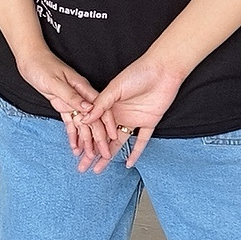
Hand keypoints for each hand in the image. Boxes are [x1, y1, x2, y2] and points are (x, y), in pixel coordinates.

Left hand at [15, 44, 117, 163]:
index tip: (113, 139)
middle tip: (105, 156)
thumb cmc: (42, 66)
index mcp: (83, 88)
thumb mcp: (55, 81)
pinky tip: (75, 147)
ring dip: (86, 141)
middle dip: (99, 139)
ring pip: (82, 125)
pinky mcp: (63, 104)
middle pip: (93, 120)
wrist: (30, 59)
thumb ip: (71, 96)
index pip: (100, 109)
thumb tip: (88, 109)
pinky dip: (73, 135)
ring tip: (89, 158)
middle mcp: (81, 96)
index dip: (108, 124)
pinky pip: (70, 123)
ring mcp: (72, 101)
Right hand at [80, 52, 184, 171]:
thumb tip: (84, 119)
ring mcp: (134, 120)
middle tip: (82, 166)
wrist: (163, 70)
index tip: (77, 152)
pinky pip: (141, 141)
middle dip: (92, 152)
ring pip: (118, 143)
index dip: (86, 139)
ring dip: (109, 156)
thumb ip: (100, 105)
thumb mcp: (115, 88)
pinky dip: (135, 153)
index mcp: (109, 105)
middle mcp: (120, 114)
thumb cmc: (138, 73)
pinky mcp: (149, 123)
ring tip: (97, 169)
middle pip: (103, 138)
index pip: (95, 126)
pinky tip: (128, 164)